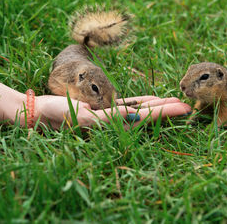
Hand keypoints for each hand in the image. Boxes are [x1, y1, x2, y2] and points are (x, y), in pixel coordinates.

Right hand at [34, 95, 190, 128]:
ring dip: (157, 106)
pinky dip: (140, 102)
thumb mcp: (80, 117)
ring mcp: (107, 117)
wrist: (37, 111)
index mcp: (109, 127)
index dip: (164, 112)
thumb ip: (105, 119)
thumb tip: (131, 118)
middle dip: (167, 110)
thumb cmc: (55, 114)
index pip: (142, 119)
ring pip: (138, 110)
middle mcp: (112, 124)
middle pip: (145, 116)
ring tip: (176, 101)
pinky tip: (153, 99)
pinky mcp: (100, 110)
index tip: (183, 108)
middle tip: (188, 104)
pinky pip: (125, 105)